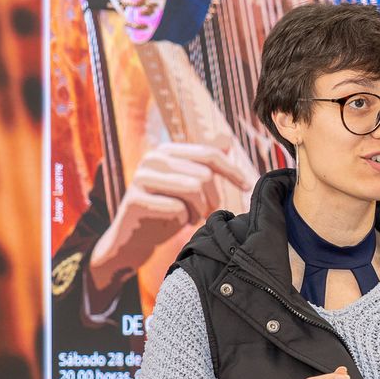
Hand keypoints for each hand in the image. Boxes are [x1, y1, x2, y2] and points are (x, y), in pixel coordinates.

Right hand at [86, 143, 253, 313]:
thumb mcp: (187, 184)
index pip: (209, 154)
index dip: (231, 170)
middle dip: (212, 199)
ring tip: (193, 218)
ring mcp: (140, 177)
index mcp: (166, 150)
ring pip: (193, 189)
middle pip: (204, 174)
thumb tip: (227, 140)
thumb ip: (204, 164)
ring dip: (199, 210)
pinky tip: (178, 223)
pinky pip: (176, 208)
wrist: (132, 238)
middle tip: (205, 213)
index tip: (247, 186)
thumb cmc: (165, 210)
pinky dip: (183, 220)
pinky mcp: (134, 200)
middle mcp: (152, 159)